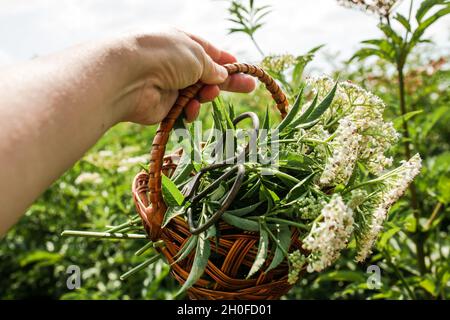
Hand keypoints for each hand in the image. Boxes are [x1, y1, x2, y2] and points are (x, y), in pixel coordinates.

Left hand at [118, 29, 255, 123]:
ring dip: (205, 96)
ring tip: (207, 95)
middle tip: (250, 88)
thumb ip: (212, 67)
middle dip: (227, 82)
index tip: (243, 69)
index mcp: (181, 43)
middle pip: (206, 75)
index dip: (226, 62)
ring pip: (197, 94)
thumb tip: (221, 75)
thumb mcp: (197, 55)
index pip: (209, 53)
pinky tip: (189, 109)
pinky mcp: (162, 106)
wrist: (129, 76)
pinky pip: (184, 110)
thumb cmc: (165, 55)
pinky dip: (190, 110)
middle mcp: (174, 63)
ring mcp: (168, 85)